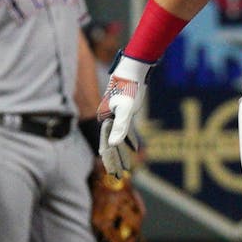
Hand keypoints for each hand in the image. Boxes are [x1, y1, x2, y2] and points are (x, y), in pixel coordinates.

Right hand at [97, 52, 152, 175]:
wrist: (134, 67)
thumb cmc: (130, 87)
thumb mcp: (126, 109)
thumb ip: (120, 127)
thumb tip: (115, 144)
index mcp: (106, 118)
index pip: (106, 145)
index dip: (110, 161)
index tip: (114, 174)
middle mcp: (108, 117)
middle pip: (110, 143)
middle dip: (115, 160)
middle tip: (119, 175)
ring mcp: (115, 113)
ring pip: (117, 137)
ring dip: (121, 152)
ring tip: (126, 165)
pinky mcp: (124, 109)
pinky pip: (124, 130)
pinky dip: (128, 140)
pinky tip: (135, 147)